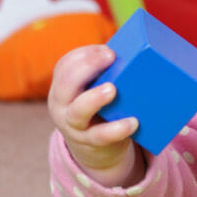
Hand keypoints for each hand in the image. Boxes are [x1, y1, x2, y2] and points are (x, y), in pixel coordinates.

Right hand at [48, 45, 144, 186]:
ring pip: (78, 112)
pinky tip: (133, 122)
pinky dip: (116, 129)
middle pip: (65, 84)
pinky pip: (101, 136)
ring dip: (94, 99)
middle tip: (111, 57)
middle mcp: (61, 105)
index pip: (66, 65)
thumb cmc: (98, 106)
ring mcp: (74, 125)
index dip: (86, 55)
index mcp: (62, 85)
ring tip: (112, 90)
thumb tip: (135, 52)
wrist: (92, 145)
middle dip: (87, 67)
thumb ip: (105, 72)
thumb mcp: (93, 87)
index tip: (108, 51)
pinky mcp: (90, 141)